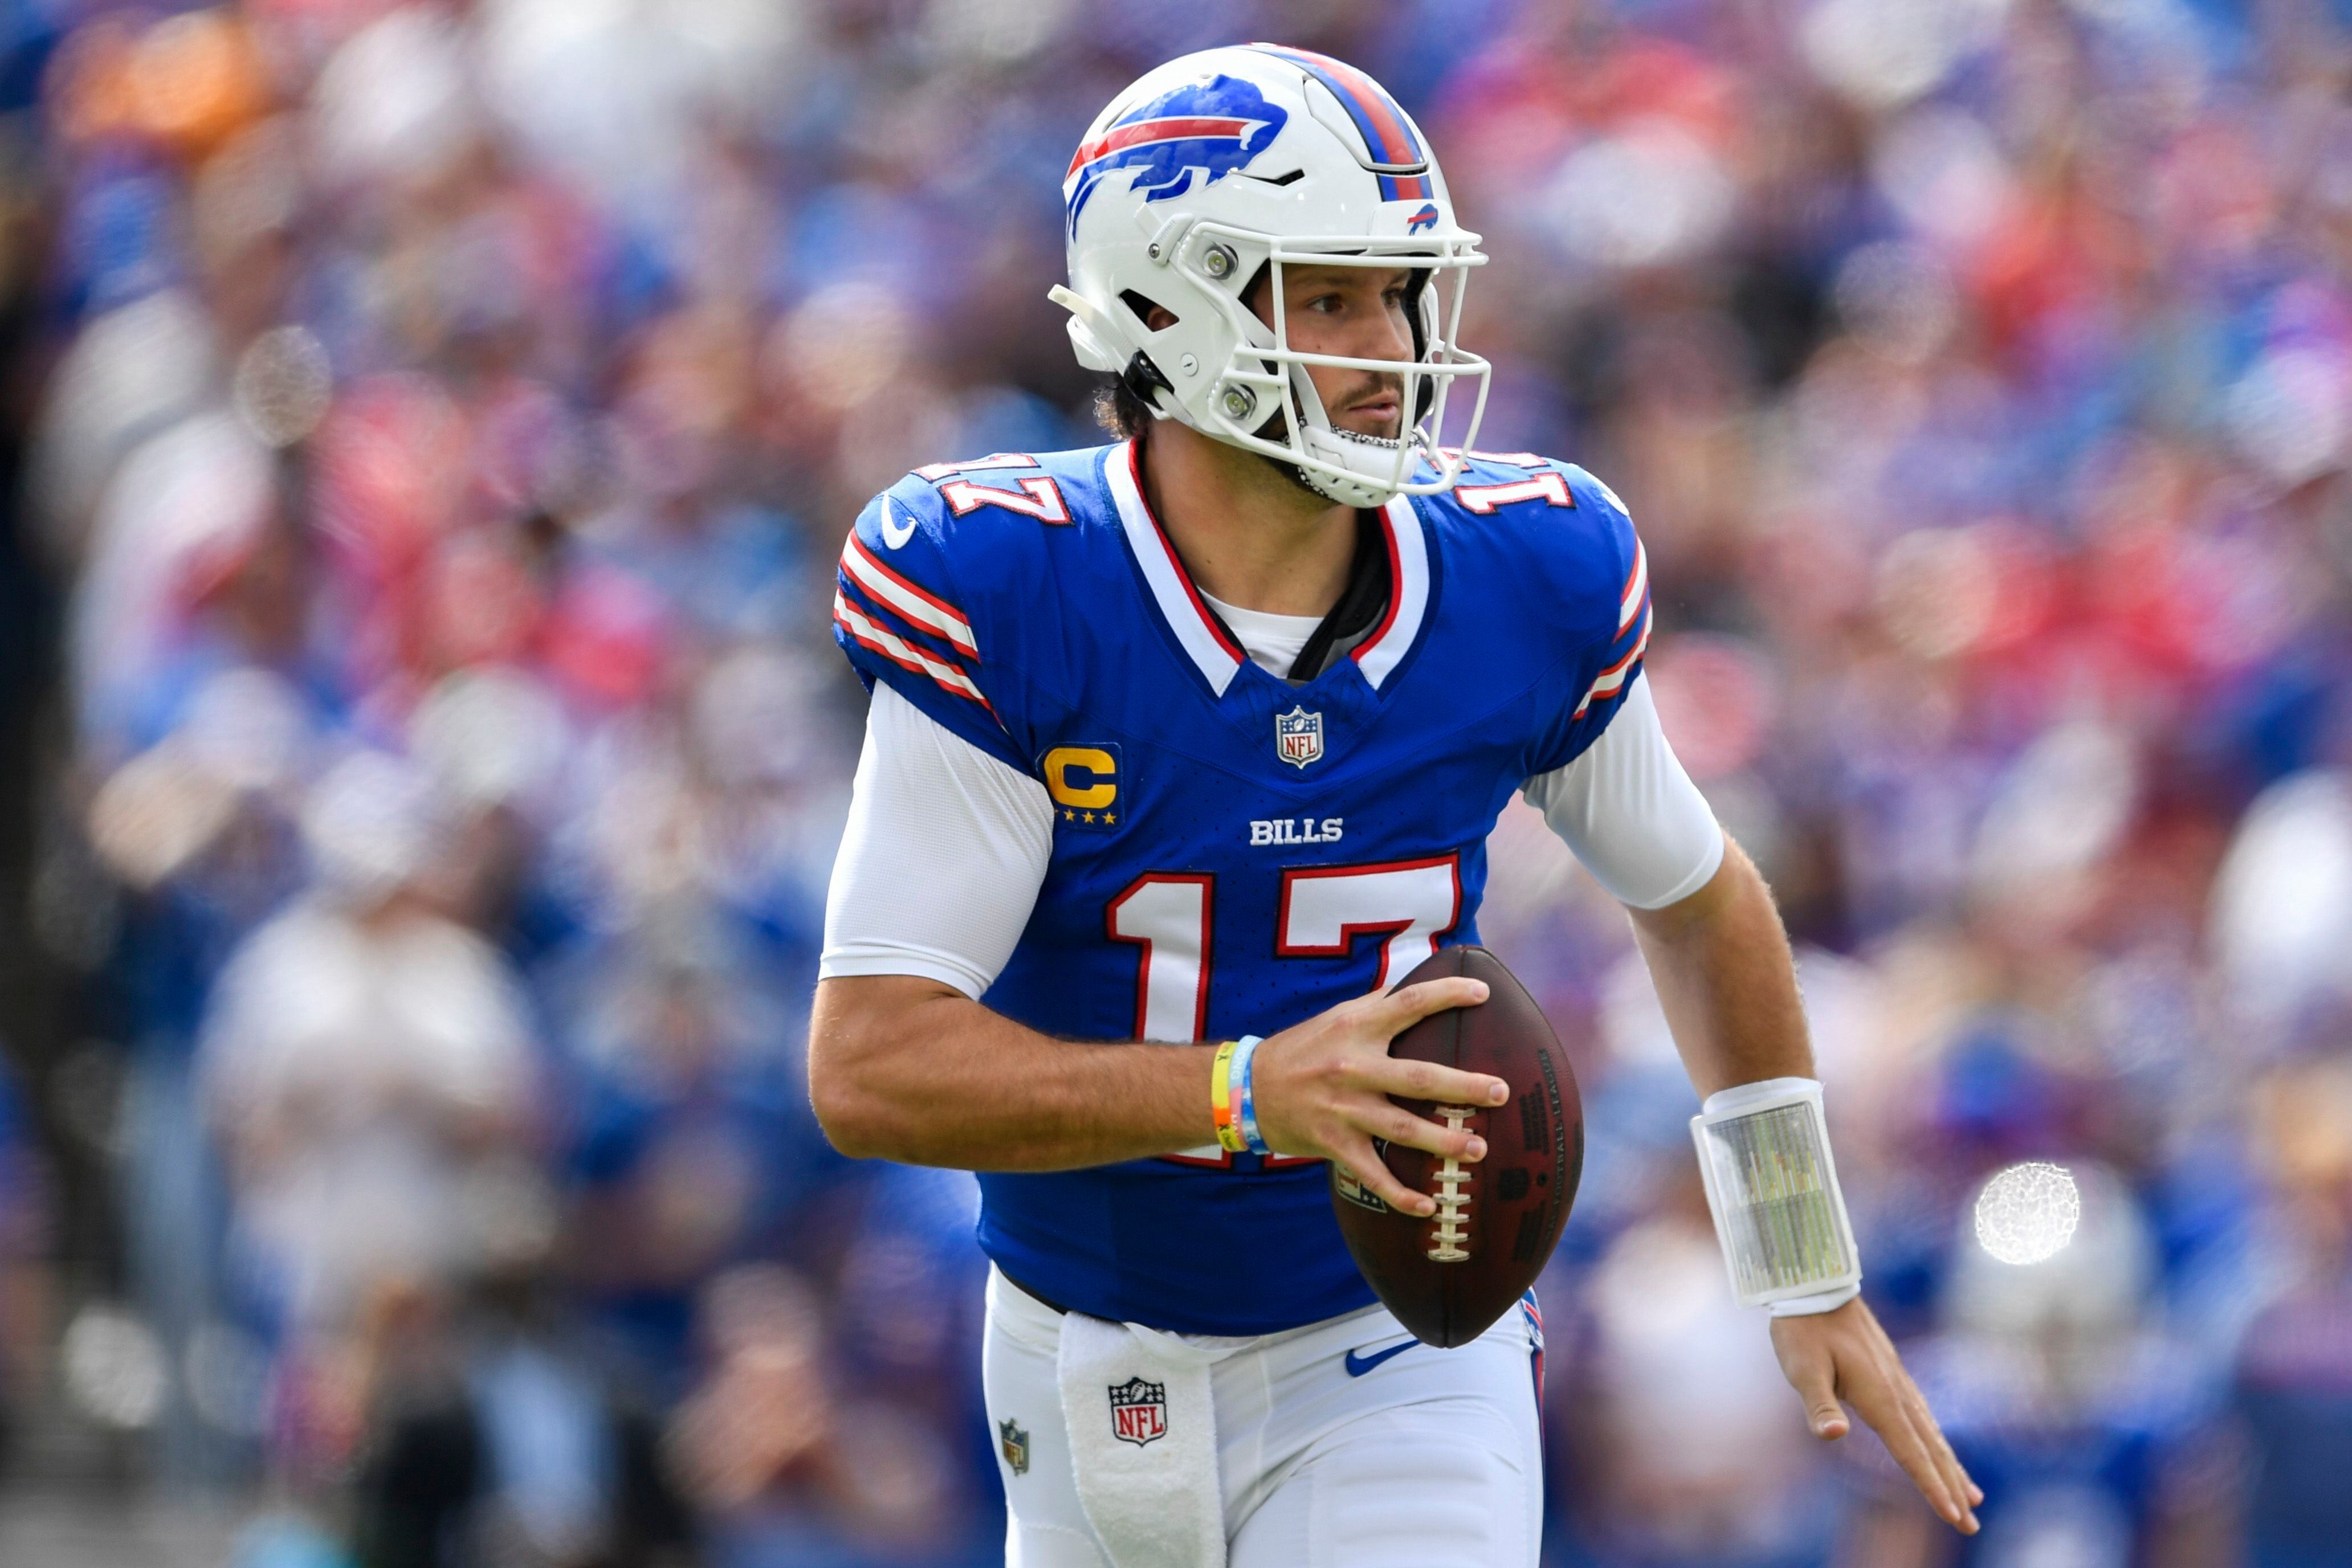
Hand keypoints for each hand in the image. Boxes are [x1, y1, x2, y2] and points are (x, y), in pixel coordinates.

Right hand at [1249, 978, 1508, 1215]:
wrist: (1245, 1087)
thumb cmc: (1302, 1049)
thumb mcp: (1336, 1017)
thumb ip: (1378, 1005)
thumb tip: (1423, 984)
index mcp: (1356, 1027)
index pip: (1409, 1003)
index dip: (1448, 994)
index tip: (1483, 993)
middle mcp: (1352, 1066)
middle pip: (1418, 1077)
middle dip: (1463, 1086)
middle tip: (1501, 1092)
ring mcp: (1343, 1109)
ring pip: (1403, 1128)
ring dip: (1445, 1141)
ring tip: (1479, 1149)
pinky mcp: (1333, 1144)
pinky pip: (1373, 1173)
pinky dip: (1400, 1195)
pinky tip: (1428, 1207)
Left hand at [1771, 1298, 1981, 1533]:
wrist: (1814, 1285)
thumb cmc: (1802, 1329)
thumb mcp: (1802, 1367)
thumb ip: (1818, 1403)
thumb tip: (1833, 1437)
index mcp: (1878, 1395)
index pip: (1910, 1451)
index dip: (1930, 1485)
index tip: (1954, 1516)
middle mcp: (1896, 1390)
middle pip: (1930, 1448)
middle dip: (1951, 1487)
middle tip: (1972, 1525)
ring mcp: (1897, 1380)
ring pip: (1932, 1433)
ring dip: (1951, 1467)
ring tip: (1972, 1497)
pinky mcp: (1892, 1372)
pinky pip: (1922, 1416)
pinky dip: (1937, 1441)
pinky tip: (1939, 1448)